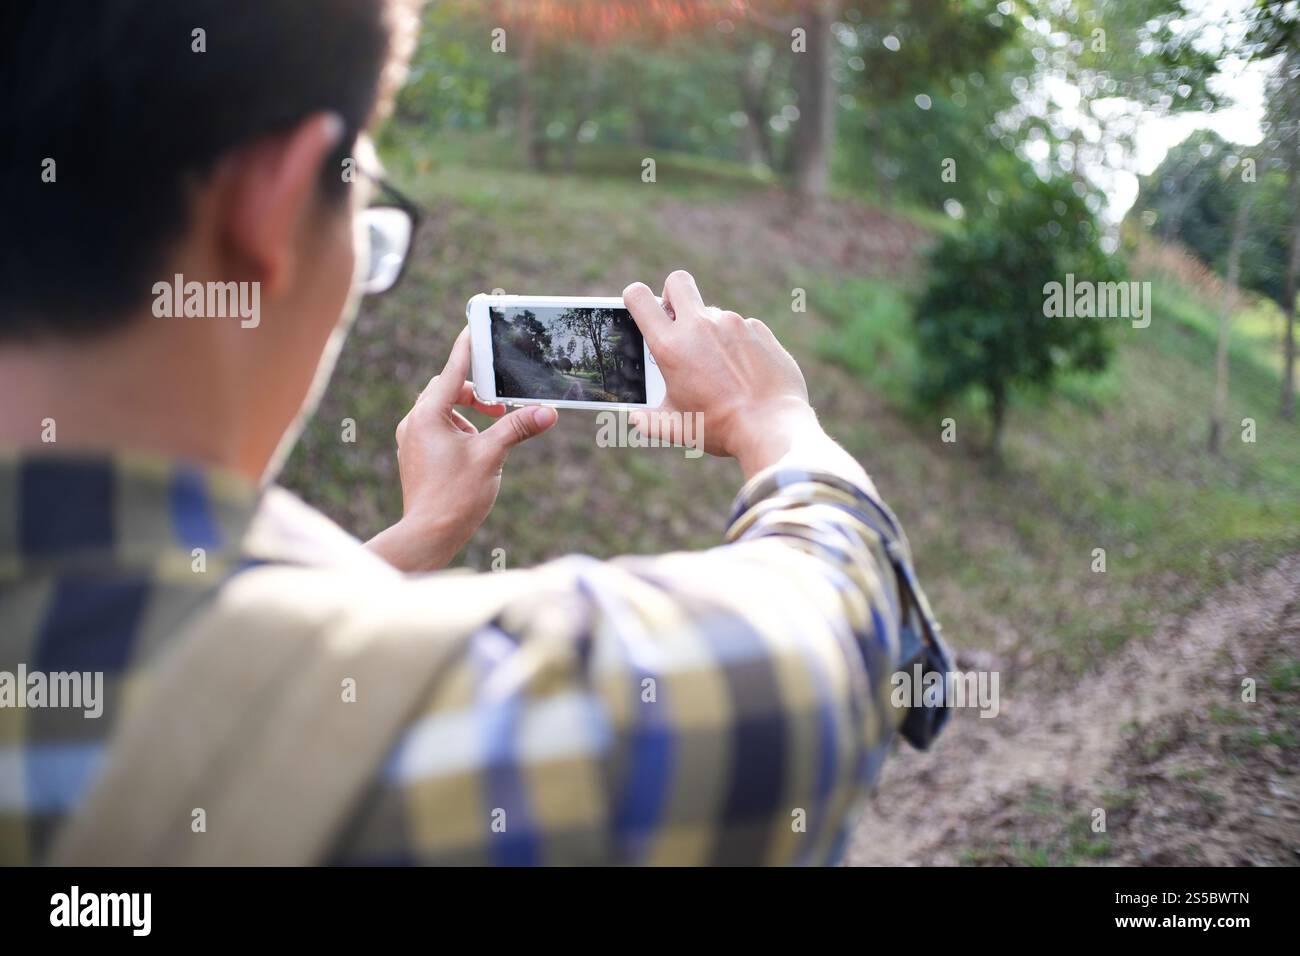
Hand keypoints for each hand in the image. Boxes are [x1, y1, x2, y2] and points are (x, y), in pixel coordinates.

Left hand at [366, 328, 557, 571]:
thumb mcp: (492, 457)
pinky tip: (475, 449)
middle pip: (447, 388)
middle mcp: (414, 422)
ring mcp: (410, 439)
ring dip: (468, 412)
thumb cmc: (456, 496)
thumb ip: (517, 428)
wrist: (428, 534)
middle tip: (501, 406)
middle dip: (476, 392)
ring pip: (441, 409)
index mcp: (429, 415)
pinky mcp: (413, 454)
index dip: (467, 347)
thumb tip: (547, 412)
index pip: (453, 370)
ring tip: (491, 432)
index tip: (474, 325)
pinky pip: (435, 428)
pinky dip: (457, 428)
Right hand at [622, 271, 815, 474]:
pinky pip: (740, 327)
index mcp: (670, 346)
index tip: (640, 309)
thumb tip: (637, 418)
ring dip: (709, 330)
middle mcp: (699, 326)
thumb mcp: (675, 428)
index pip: (639, 297)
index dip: (634, 297)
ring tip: (720, 368)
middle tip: (677, 320)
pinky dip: (737, 343)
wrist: (771, 426)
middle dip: (672, 293)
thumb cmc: (719, 428)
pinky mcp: (758, 329)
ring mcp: (732, 323)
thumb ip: (649, 420)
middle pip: (677, 281)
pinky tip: (745, 371)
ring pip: (712, 312)